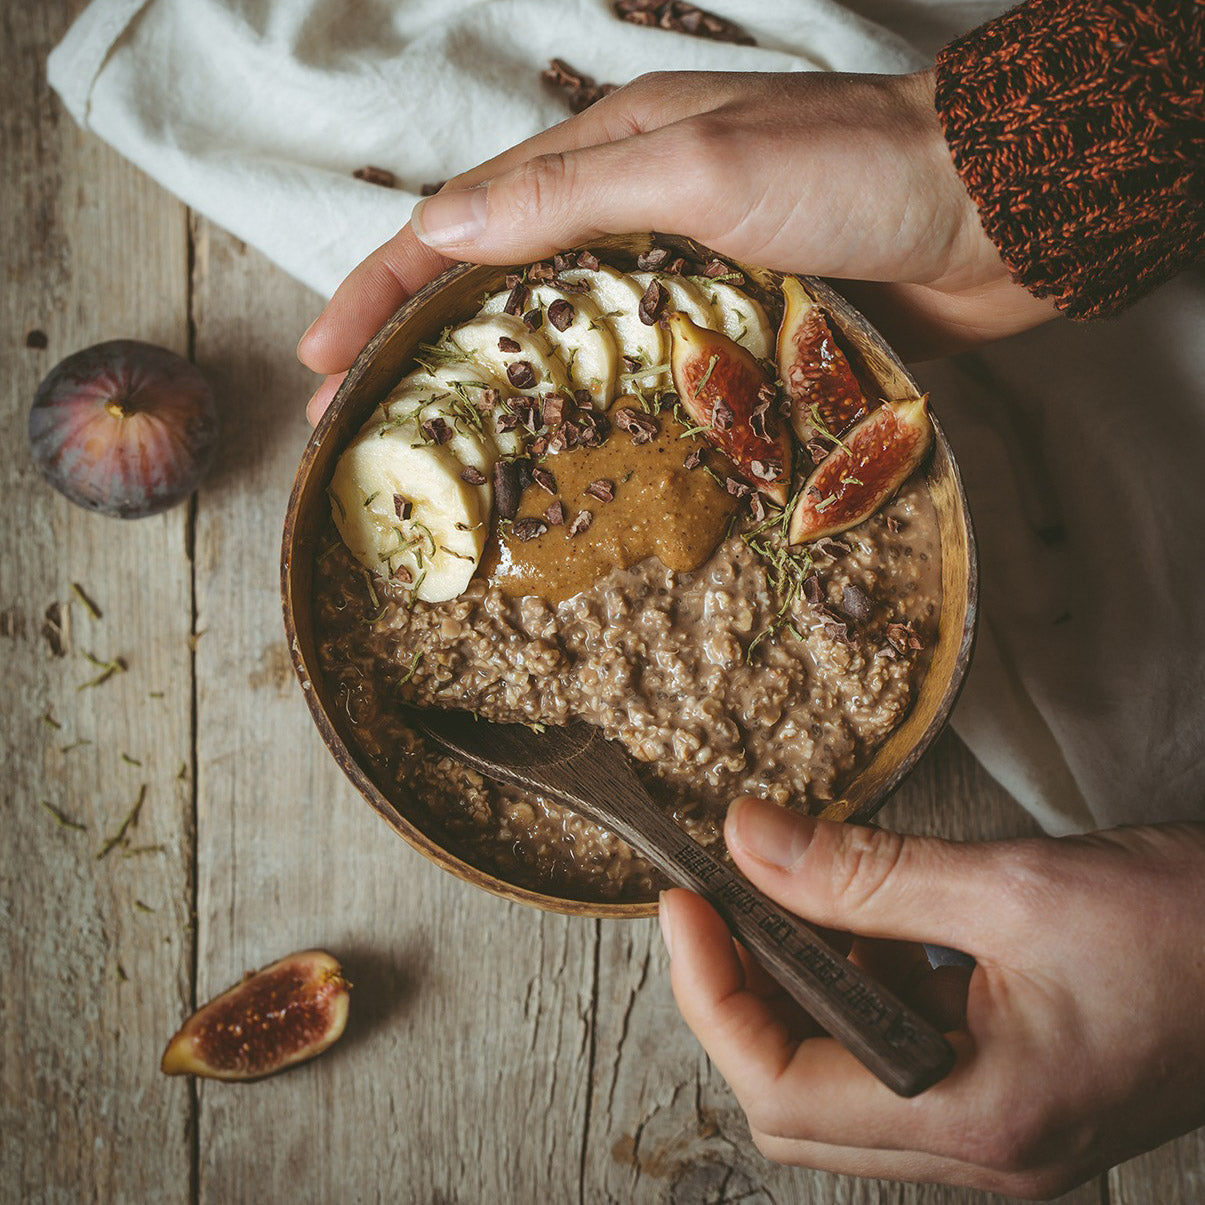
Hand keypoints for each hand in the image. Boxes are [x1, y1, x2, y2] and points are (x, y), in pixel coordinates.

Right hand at [298, 68, 1056, 422]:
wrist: (993, 212)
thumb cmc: (854, 170)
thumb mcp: (697, 166)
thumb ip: (571, 196)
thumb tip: (447, 225)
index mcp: (608, 159)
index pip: (464, 224)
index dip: (384, 287)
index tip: (322, 356)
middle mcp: (634, 217)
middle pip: (499, 287)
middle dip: (420, 352)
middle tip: (361, 425)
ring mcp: (684, 281)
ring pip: (566, 341)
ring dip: (501, 395)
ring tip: (442, 462)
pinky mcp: (734, 332)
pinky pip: (644, 379)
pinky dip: (598, 417)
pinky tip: (571, 465)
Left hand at [659, 797, 1204, 1196]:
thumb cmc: (1193, 933)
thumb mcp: (1013, 886)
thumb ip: (865, 872)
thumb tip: (748, 838)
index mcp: (982, 1120)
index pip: (782, 1089)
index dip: (710, 994)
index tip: (682, 905)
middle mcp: (981, 1148)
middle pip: (795, 1097)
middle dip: (738, 992)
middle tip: (714, 899)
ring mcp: (995, 1127)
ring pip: (837, 1078)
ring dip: (795, 986)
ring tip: (783, 897)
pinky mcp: (1006, 1089)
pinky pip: (891, 1053)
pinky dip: (853, 984)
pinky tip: (859, 918)